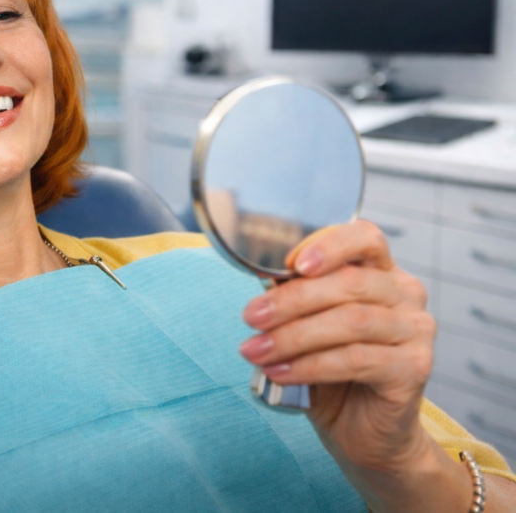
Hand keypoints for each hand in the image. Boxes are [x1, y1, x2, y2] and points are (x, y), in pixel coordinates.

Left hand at [238, 221, 435, 472]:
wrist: (363, 429)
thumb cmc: (333, 371)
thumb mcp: (308, 326)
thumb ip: (296, 299)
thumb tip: (263, 284)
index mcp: (381, 272)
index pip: (366, 237)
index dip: (330, 245)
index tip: (292, 264)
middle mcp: (405, 294)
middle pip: (349, 283)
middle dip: (291, 300)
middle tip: (251, 317)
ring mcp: (416, 331)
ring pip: (350, 322)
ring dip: (293, 336)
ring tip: (256, 351)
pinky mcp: (415, 368)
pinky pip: (356, 360)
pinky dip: (309, 366)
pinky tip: (280, 372)